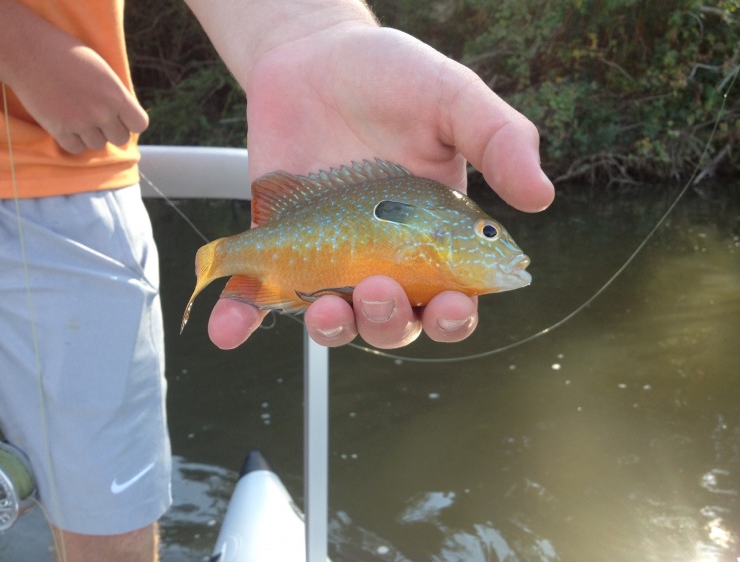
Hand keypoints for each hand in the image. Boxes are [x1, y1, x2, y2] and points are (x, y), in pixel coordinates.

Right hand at [14, 45, 148, 153]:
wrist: (27, 51)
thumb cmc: (65, 53)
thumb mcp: (101, 69)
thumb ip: (115, 94)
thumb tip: (124, 114)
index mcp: (116, 95)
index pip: (139, 124)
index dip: (130, 121)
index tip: (120, 116)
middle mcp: (102, 112)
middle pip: (120, 139)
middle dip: (111, 130)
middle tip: (96, 117)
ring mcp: (81, 123)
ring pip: (97, 144)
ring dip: (90, 135)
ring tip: (78, 116)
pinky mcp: (59, 130)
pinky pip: (75, 148)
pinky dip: (72, 141)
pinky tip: (66, 125)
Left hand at [207, 24, 553, 349]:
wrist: (313, 56)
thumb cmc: (391, 78)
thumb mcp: (452, 97)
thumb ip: (498, 139)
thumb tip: (541, 197)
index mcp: (434, 237)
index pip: (452, 297)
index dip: (455, 315)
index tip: (453, 305)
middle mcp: (382, 258)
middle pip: (392, 320)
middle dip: (388, 321)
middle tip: (377, 288)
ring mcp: (328, 257)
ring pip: (334, 319)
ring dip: (330, 328)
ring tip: (324, 307)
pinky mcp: (278, 246)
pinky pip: (259, 294)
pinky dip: (242, 318)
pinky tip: (230, 329)